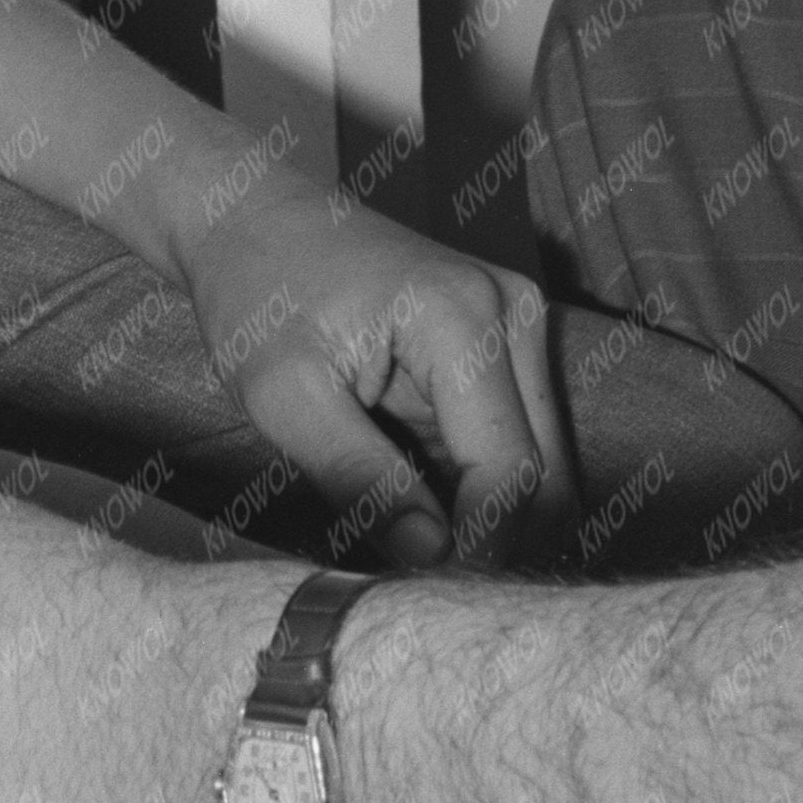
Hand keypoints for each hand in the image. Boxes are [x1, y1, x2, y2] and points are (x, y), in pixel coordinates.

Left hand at [157, 160, 565, 569]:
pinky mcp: (506, 343)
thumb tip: (431, 555)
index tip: (416, 584)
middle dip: (492, 540)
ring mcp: (516, 324)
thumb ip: (356, 477)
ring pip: (543, 468)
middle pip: (548, 476)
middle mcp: (512, 313)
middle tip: (416, 571)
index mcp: (462, 317)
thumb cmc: (258, 292)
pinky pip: (518, 443)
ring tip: (411, 534)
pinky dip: (480, 488)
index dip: (474, 547)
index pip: (509, 470)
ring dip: (490, 518)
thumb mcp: (281, 395)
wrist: (254, 218)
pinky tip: (422, 499)